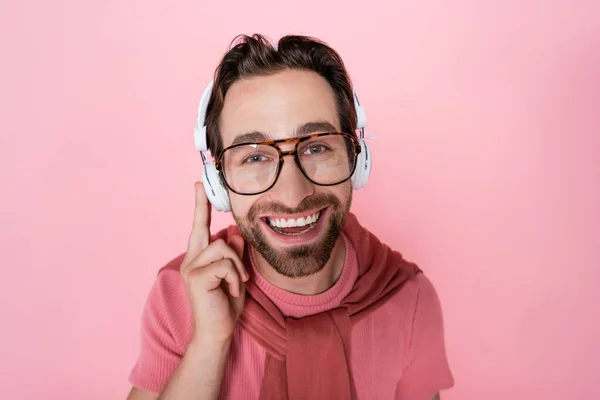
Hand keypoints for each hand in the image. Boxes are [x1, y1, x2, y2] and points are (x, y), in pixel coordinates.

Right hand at [180, 182, 248, 344]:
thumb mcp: (236, 275)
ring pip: (222, 247)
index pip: (199, 227)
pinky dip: (236, 277)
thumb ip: (235, 255)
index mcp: (198, 258)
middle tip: (223, 237)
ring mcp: (190, 267)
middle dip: (205, 213)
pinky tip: (234, 291)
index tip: (198, 185)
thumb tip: (236, 234)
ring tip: (238, 284)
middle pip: (207, 230)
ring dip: (237, 267)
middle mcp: (190, 260)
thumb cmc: (226, 305)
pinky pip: (225, 264)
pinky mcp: (195, 276)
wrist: (217, 333)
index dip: (199, 206)